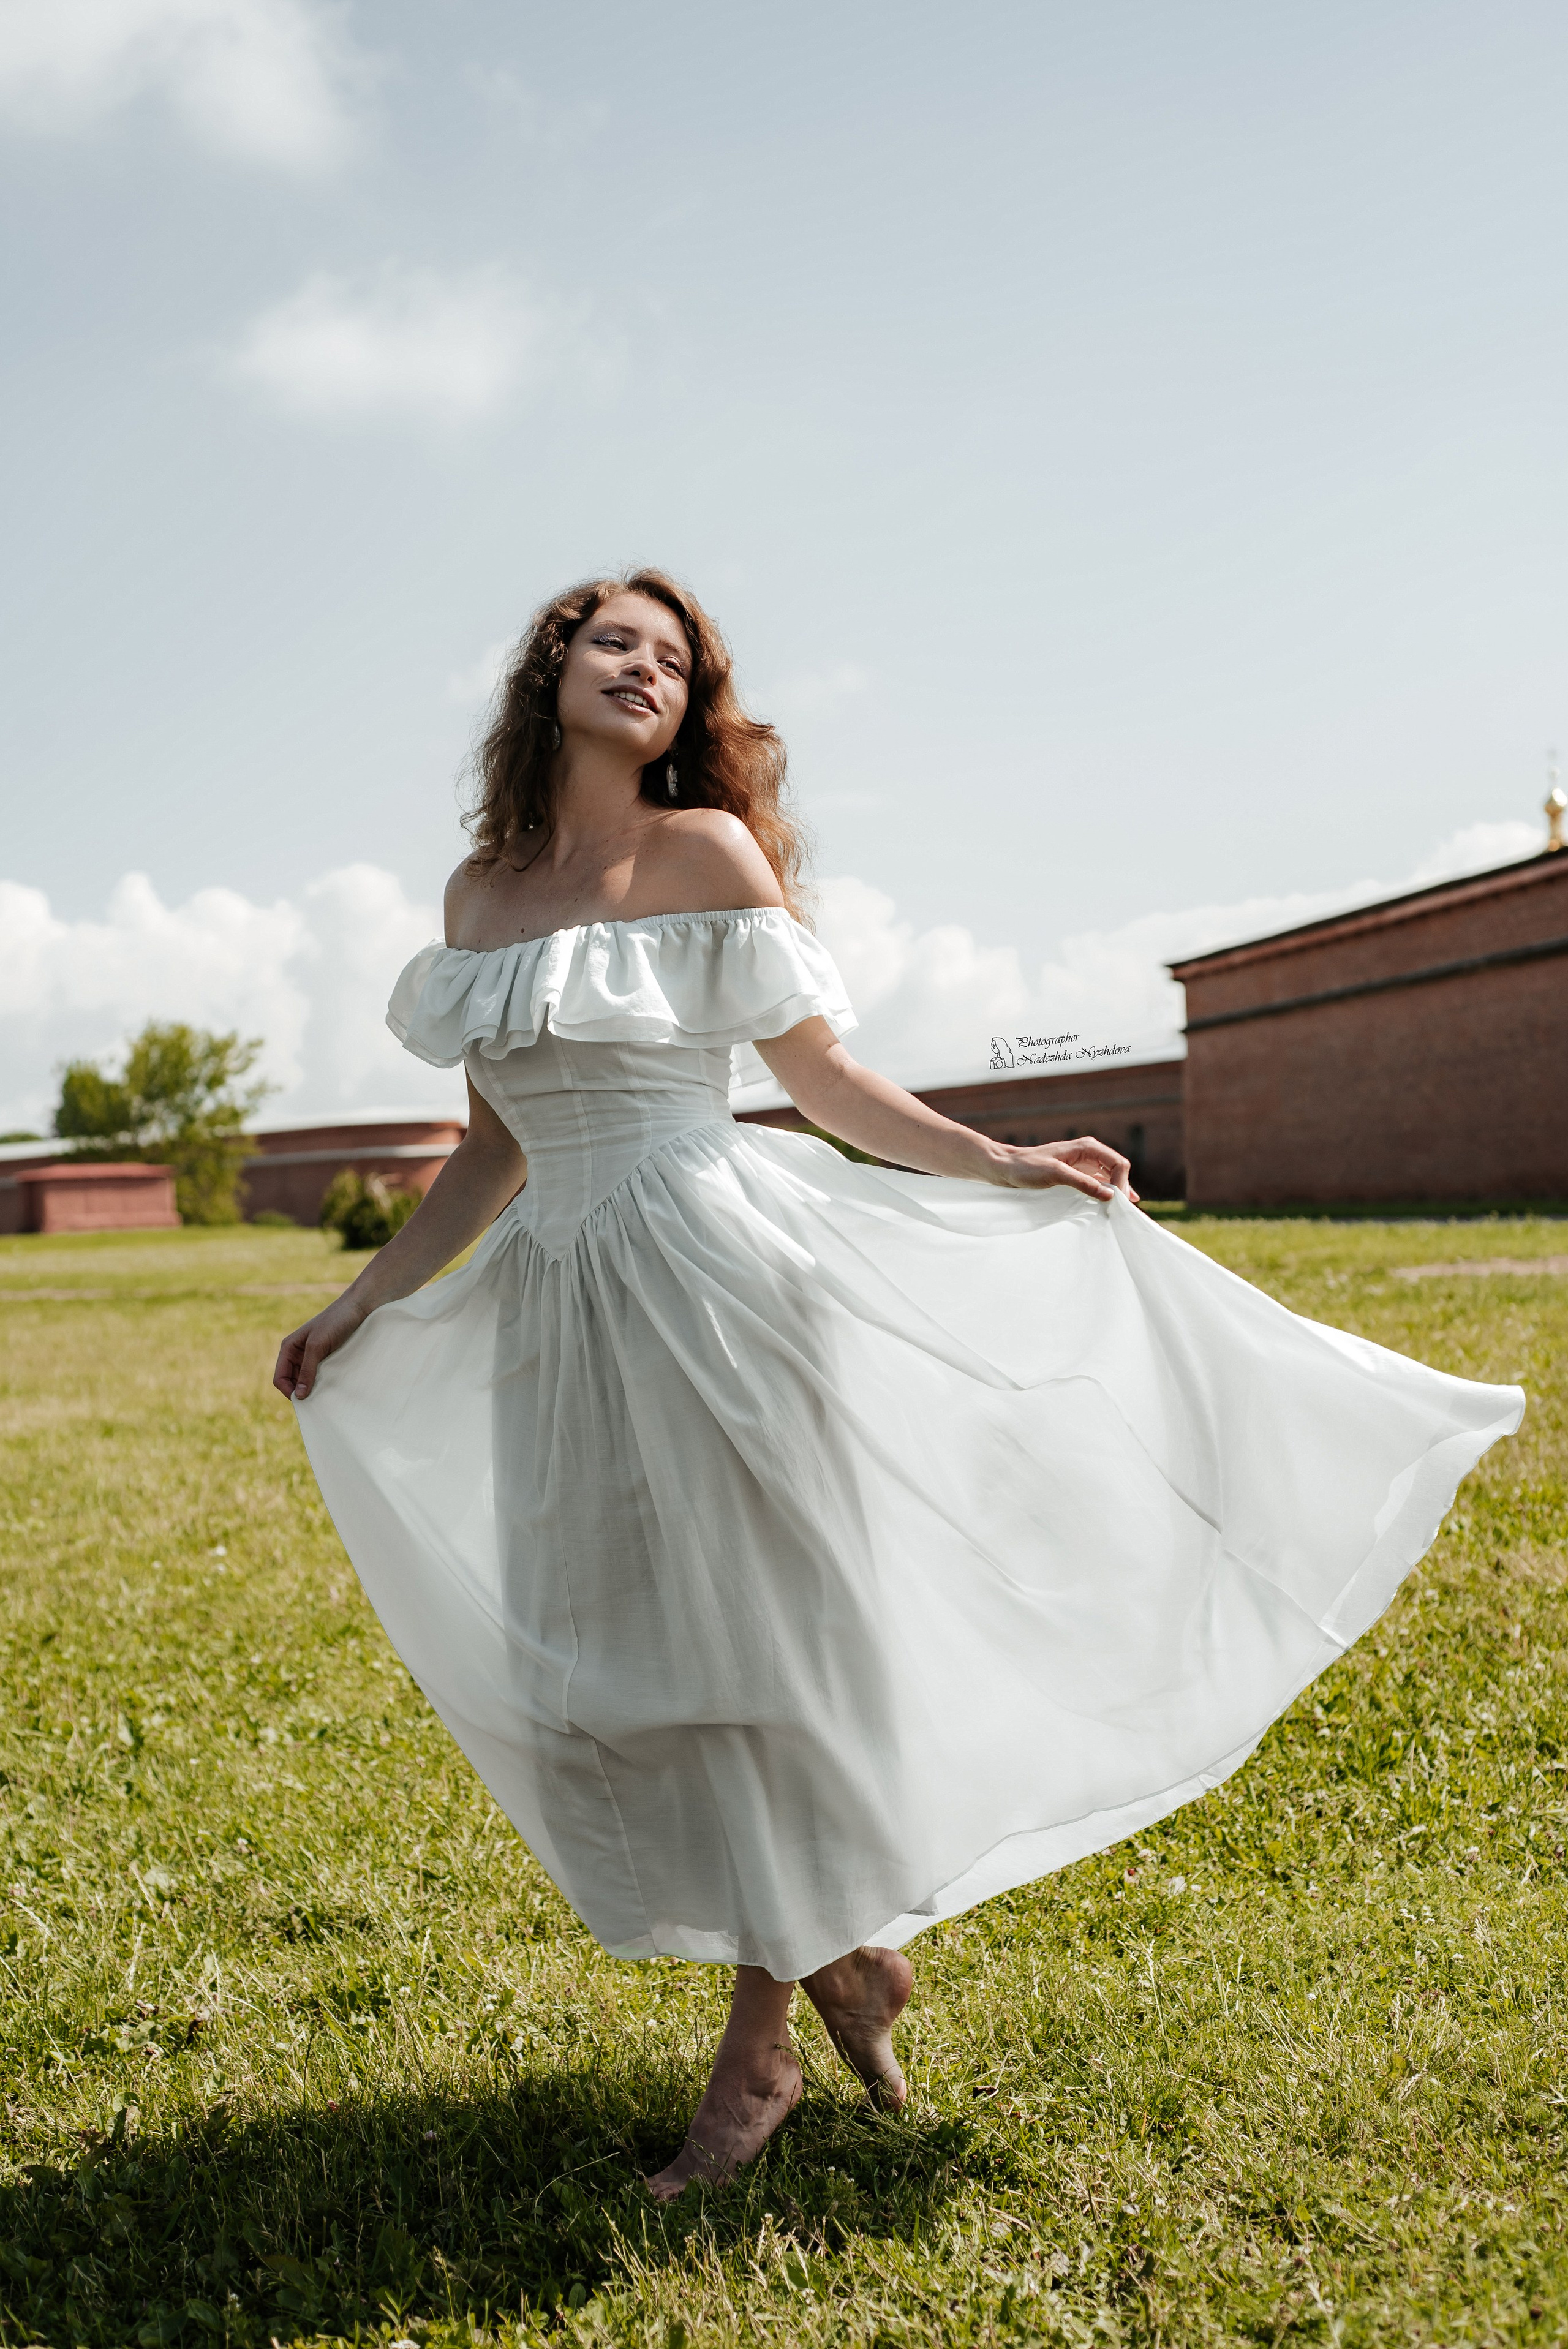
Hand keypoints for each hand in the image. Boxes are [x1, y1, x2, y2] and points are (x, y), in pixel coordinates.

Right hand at [273, 1293, 369, 1401]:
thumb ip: (307, 1369)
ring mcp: (311, 1356)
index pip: (280, 1378)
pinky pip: (317, 1375)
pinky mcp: (324, 1357)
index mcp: (288, 1348)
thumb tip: (299, 1395)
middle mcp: (296, 1353)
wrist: (357, 1308)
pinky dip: (321, 1383)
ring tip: (325, 1395)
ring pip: (305, 1380)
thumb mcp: (317, 1346)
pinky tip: (331, 1387)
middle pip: (291, 1381)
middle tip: (316, 1401)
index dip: (288, 1391)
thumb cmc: (335, 1321)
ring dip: (312, 1388)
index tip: (304, 1401)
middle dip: (300, 1392)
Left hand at [992, 1134, 1137, 1203]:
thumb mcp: (1056, 1174)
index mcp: (1087, 1147)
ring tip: (1120, 1210)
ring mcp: (1083, 1164)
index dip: (1122, 1182)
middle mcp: (1088, 1153)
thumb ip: (1083, 1183)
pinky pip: (1097, 1183)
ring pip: (1108, 1177)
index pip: (1118, 1163)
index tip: (1116, 1202)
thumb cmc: (1027, 1168)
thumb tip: (1109, 1194)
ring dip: (1115, 1191)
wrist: (1006, 1168)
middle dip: (1122, 1188)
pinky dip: (1104, 1192)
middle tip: (1122, 1210)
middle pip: (1116, 1170)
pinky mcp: (1075, 1174)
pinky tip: (1110, 1203)